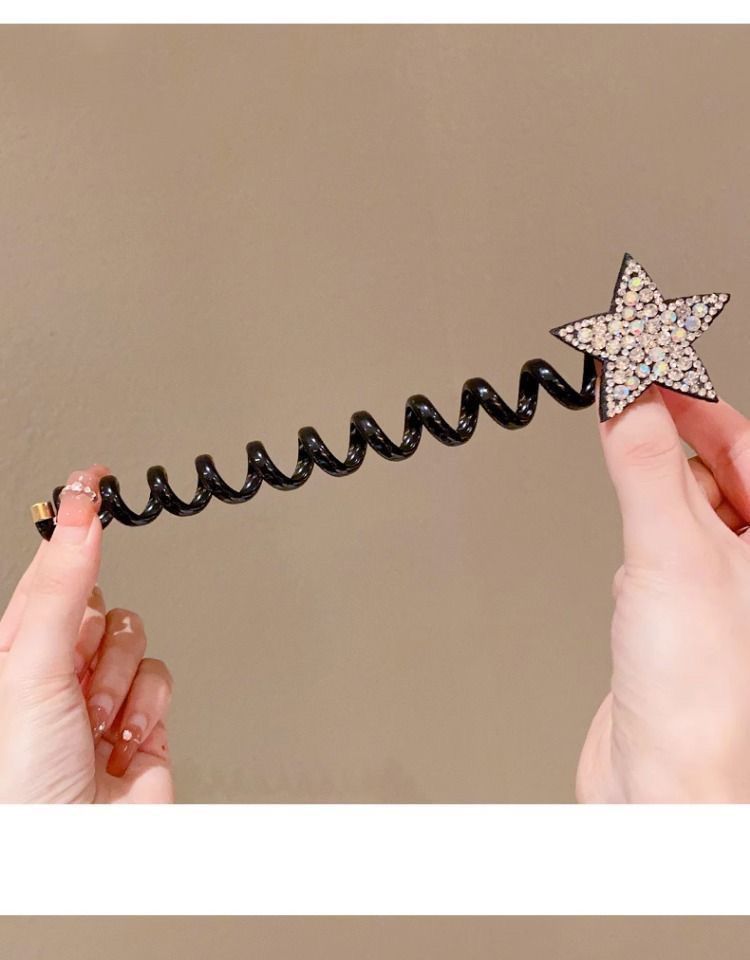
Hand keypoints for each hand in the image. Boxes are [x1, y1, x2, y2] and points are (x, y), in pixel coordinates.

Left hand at [0, 466, 173, 802]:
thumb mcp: (32, 665)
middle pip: (104, 602)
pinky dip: (147, 706)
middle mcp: (58, 666)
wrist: (80, 851)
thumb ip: (62, 586)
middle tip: (77, 676)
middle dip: (98, 640)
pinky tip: (121, 736)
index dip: (71, 521)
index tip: (91, 479)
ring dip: (121, 681)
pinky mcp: (142, 717)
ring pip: (137, 639)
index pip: (49, 566)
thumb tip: (78, 512)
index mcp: (16, 646)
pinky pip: (161, 677)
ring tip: (95, 721)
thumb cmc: (22, 780)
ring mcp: (101, 693)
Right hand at [578, 387, 749, 800]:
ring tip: (626, 433)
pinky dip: (640, 517)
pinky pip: (664, 541)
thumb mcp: (670, 554)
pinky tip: (628, 520)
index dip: (693, 390)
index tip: (645, 356)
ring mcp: (719, 584)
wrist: (659, 781)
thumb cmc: (700, 695)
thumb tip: (628, 395)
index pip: (744, 438)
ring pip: (690, 500)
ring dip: (655, 468)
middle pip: (719, 462)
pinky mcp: (678, 609)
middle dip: (671, 422)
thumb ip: (646, 465)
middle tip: (627, 383)